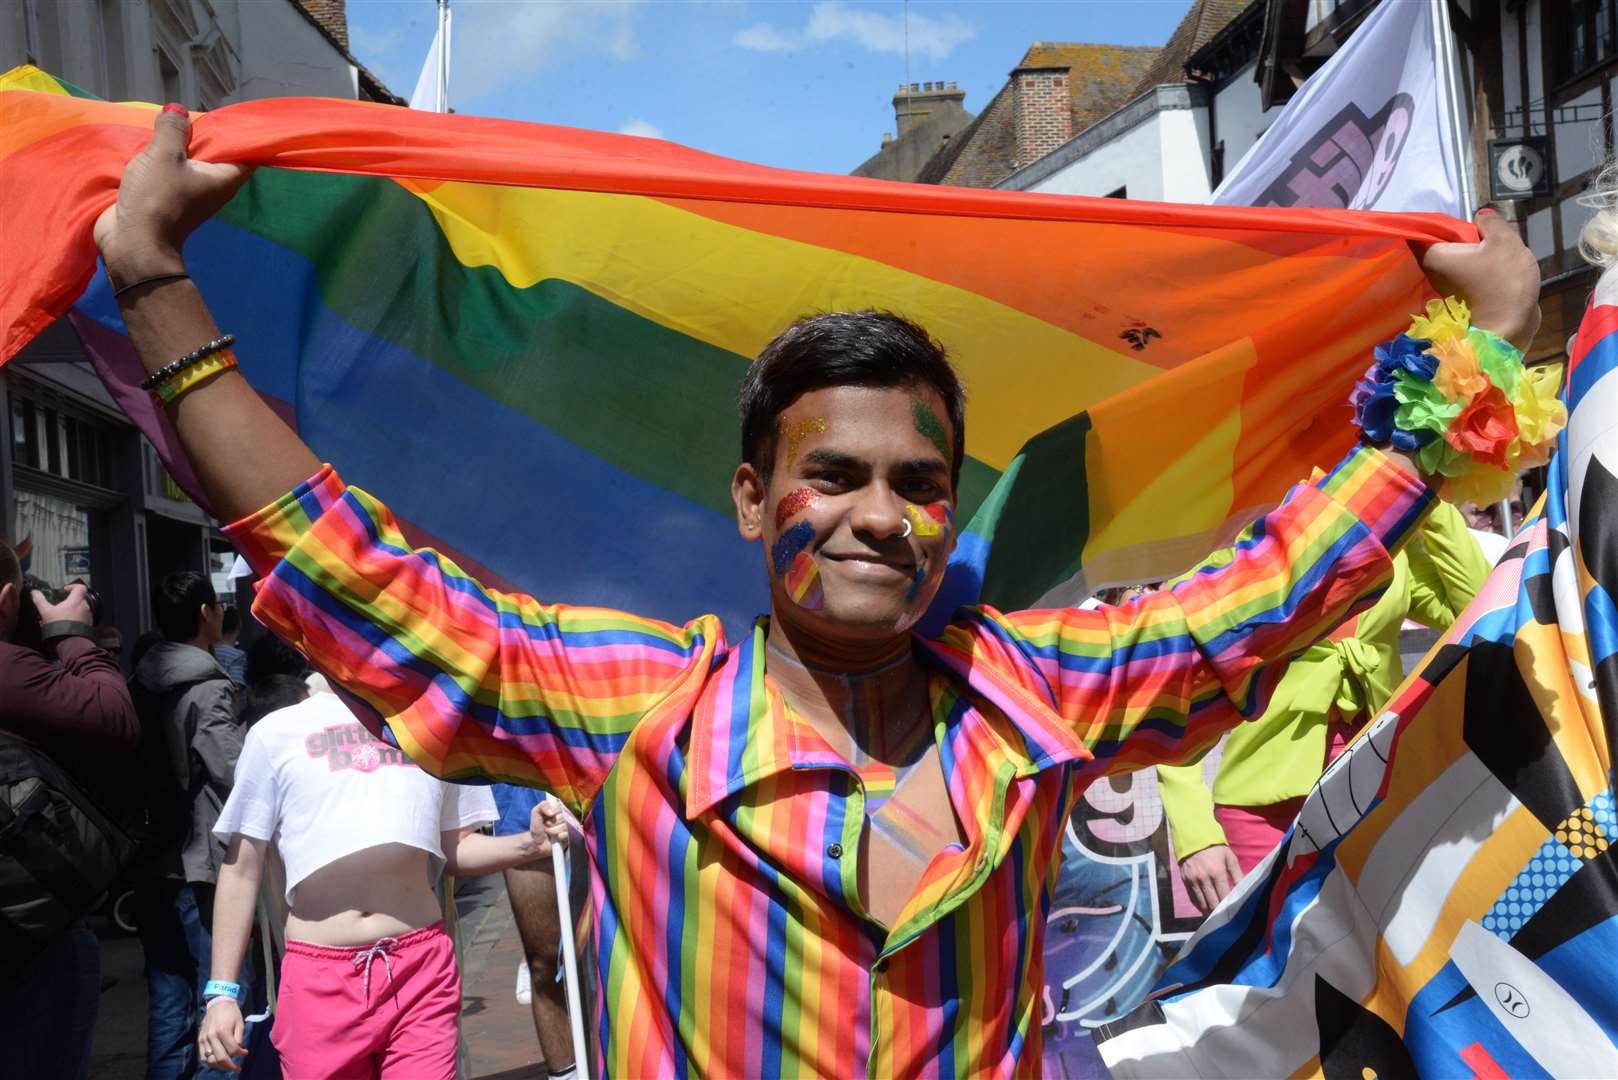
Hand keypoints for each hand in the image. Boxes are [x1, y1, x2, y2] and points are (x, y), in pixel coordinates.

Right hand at [31, 583, 92, 626]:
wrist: (70, 641)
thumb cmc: (59, 624)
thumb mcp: (45, 611)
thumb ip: (39, 600)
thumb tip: (34, 592)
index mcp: (77, 600)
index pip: (81, 587)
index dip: (73, 586)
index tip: (65, 590)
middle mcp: (85, 606)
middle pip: (80, 598)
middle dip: (71, 600)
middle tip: (61, 605)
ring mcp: (88, 616)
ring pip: (81, 608)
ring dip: (73, 610)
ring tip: (62, 615)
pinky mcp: (89, 624)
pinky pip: (83, 618)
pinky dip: (76, 618)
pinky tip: (67, 623)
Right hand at [93, 106, 250, 285]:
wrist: (132, 243)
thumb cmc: (156, 199)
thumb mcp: (164, 155)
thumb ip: (172, 130)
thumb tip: (179, 110)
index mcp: (224, 178)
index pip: (246, 153)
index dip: (241, 134)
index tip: (229, 116)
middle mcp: (213, 188)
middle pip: (216, 156)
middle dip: (205, 135)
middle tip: (191, 114)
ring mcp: (192, 196)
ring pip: (191, 165)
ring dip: (181, 148)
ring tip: (169, 124)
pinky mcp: (170, 201)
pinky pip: (172, 174)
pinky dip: (165, 161)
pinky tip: (152, 146)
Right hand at [197, 996, 245, 1072]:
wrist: (218, 1003)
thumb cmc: (231, 1012)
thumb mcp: (240, 1023)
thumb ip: (239, 1038)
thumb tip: (238, 1051)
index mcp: (223, 1031)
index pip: (232, 1050)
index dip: (241, 1054)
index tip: (246, 1053)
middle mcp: (212, 1036)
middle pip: (221, 1058)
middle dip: (230, 1066)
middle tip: (237, 1068)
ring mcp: (204, 1039)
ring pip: (210, 1060)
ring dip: (220, 1066)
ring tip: (228, 1065)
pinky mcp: (199, 1040)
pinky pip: (202, 1056)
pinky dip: (210, 1061)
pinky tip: (218, 1062)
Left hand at [526, 799, 570, 857]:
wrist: (537, 842)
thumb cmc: (537, 826)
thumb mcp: (536, 812)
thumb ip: (543, 806)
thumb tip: (552, 812)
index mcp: (559, 808)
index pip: (562, 806)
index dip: (555, 810)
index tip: (549, 815)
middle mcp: (565, 816)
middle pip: (564, 816)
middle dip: (553, 822)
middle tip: (547, 825)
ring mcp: (569, 826)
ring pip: (566, 826)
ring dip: (554, 830)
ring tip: (549, 832)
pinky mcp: (570, 835)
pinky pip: (569, 834)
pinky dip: (561, 836)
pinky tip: (557, 837)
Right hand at [1180, 844, 1242, 914]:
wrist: (1193, 838)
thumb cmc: (1215, 848)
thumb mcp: (1229, 858)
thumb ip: (1237, 874)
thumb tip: (1244, 889)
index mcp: (1217, 872)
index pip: (1224, 895)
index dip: (1229, 905)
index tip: (1234, 912)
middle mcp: (1203, 878)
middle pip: (1212, 902)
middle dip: (1220, 912)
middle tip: (1226, 917)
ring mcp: (1192, 880)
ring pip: (1202, 903)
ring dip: (1209, 911)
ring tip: (1217, 916)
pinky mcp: (1185, 880)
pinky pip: (1192, 898)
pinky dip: (1199, 905)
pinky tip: (1205, 909)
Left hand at [1417, 208, 1541, 351]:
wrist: (1511, 328)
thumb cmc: (1503, 282)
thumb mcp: (1503, 241)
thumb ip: (1491, 222)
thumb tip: (1480, 214)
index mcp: (1433, 256)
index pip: (1419, 231)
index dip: (1434, 220)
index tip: (1454, 215)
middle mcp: (1433, 272)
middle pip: (1440, 243)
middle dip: (1460, 234)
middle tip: (1480, 230)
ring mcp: (1445, 285)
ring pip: (1456, 257)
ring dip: (1472, 249)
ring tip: (1492, 246)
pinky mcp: (1459, 295)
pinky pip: (1465, 271)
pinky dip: (1476, 264)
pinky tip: (1494, 263)